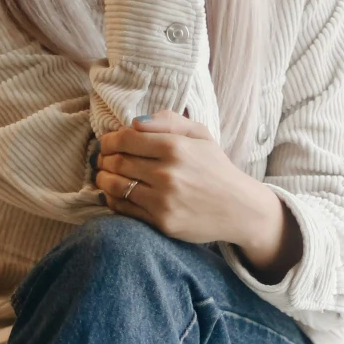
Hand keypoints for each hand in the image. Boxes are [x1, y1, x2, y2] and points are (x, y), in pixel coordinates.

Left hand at [95, 109, 274, 251]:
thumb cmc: (217, 169)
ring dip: (103, 178)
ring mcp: (164, 200)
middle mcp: (168, 173)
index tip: (108, 142)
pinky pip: (124, 208)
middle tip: (103, 159)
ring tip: (104, 175)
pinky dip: (112, 199)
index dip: (110, 139)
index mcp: (176, 147)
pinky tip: (114, 194)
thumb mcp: (201, 135)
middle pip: (117, 161)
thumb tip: (135, 122)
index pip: (126, 138)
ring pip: (115, 185)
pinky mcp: (162, 222)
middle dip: (104, 158)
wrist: (240, 209)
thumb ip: (169, 121)